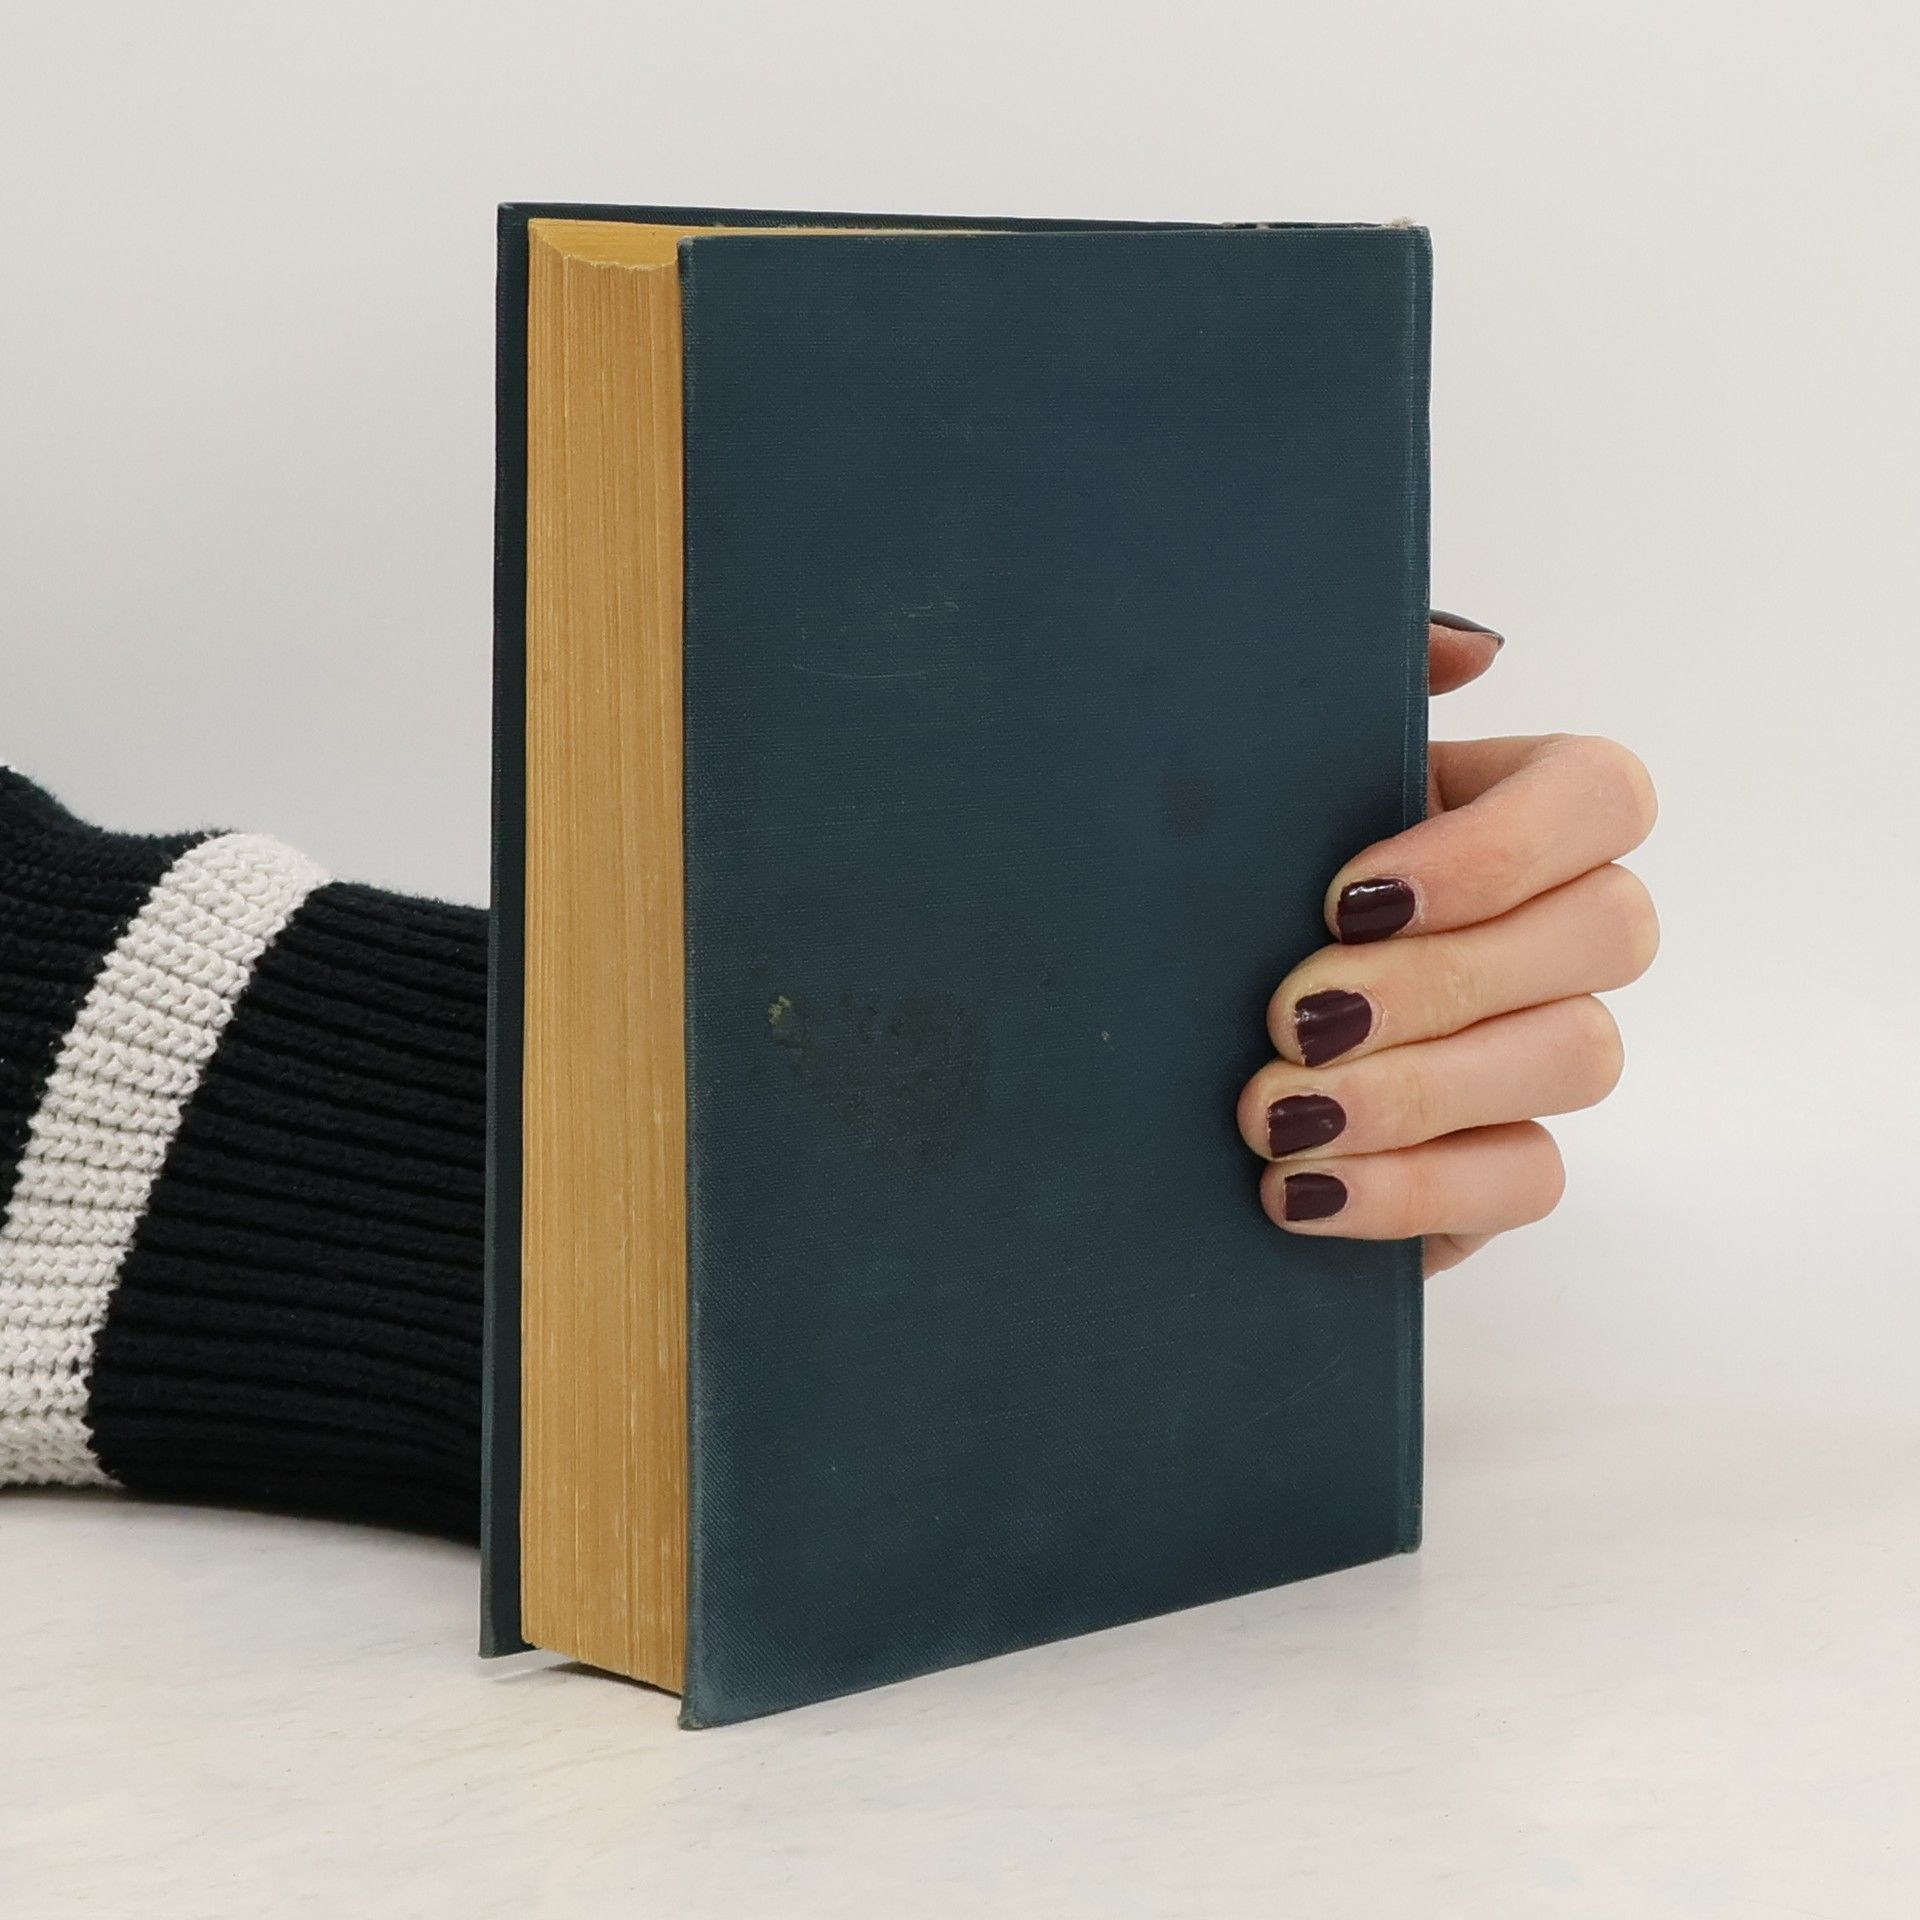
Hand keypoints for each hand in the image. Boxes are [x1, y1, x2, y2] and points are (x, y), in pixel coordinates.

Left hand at [1236, 613, 1658, 1274]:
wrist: (1149, 1046)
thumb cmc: (1222, 885)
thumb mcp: (1262, 775)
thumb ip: (1364, 686)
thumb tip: (1476, 650)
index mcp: (1508, 809)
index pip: (1605, 795)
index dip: (1498, 850)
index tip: (1345, 898)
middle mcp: (1555, 925)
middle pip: (1610, 932)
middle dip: (1439, 981)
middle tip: (1288, 1014)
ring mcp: (1543, 1048)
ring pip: (1582, 1058)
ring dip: (1417, 1092)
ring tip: (1270, 1114)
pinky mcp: (1505, 1163)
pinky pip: (1529, 1181)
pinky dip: (1411, 1192)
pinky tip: (1294, 1191)